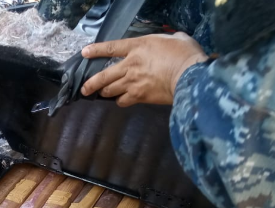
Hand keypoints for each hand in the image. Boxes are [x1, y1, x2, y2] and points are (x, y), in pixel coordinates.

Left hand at [81, 32, 207, 106]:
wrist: (189, 76)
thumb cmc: (185, 55)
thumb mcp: (176, 39)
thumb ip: (167, 40)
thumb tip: (172, 41)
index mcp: (138, 47)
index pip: (111, 47)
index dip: (96, 50)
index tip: (84, 53)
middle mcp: (130, 65)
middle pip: (103, 76)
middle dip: (91, 84)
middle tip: (84, 89)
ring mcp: (133, 82)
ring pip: (110, 90)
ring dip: (105, 92)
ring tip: (103, 94)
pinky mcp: (139, 96)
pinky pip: (122, 101)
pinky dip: (120, 101)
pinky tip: (122, 100)